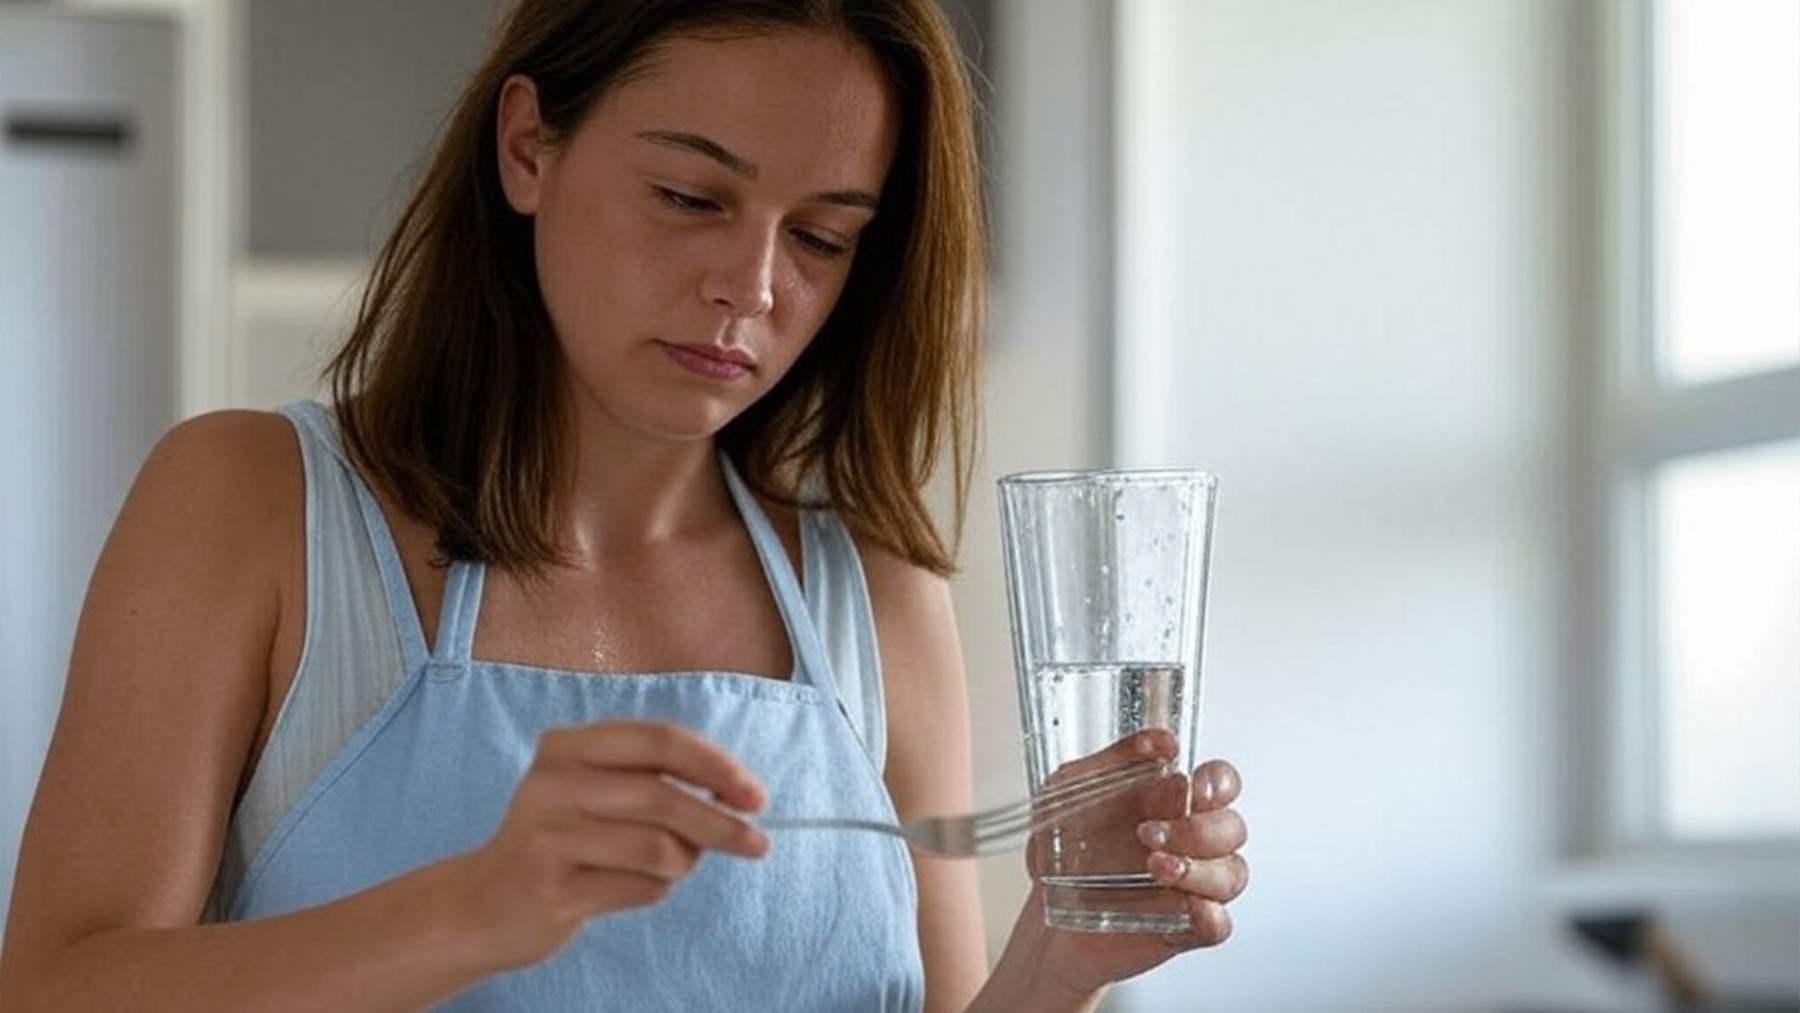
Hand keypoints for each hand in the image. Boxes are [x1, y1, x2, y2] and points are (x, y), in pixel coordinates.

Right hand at [445, 721, 768, 970]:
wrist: (482, 903)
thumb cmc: (559, 841)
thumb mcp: (592, 792)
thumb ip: (652, 782)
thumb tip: (737, 796)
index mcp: (567, 745)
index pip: (660, 740)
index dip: (716, 765)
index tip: (754, 794)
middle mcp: (553, 782)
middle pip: (664, 796)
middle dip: (721, 824)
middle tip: (756, 843)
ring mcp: (549, 835)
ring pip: (658, 847)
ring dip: (682, 864)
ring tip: (669, 869)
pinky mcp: (553, 886)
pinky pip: (640, 887)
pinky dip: (655, 890)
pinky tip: (633, 888)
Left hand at [1021, 735, 1248, 998]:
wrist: (1040, 911)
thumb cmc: (1059, 849)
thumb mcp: (1069, 789)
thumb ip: (1115, 760)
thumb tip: (1161, 741)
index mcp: (1169, 803)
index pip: (1221, 783)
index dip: (1220, 783)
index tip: (1195, 787)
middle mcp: (1189, 842)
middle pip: (1233, 827)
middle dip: (1199, 829)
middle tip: (1149, 833)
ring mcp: (1190, 886)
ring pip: (1232, 873)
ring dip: (1200, 869)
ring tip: (1154, 866)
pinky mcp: (1182, 928)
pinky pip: (1219, 924)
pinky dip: (1210, 915)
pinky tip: (1187, 906)